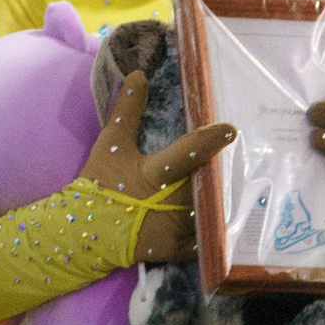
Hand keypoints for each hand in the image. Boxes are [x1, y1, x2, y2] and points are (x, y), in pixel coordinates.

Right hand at [82, 71, 235, 262]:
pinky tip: (224, 216)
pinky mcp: (178, 249)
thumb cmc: (99, 185)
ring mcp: (175, 230)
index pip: (187, 153)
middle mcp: (169, 203)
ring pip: (212, 213)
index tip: (230, 130)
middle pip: (209, 186)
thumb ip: (128, 109)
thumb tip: (139, 74)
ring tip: (238, 189)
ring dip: (223, 201)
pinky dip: (215, 228)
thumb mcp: (111, 144)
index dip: (210, 141)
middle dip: (224, 176)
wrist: (85, 231)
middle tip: (239, 164)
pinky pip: (206, 238)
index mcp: (154, 174)